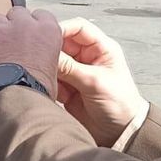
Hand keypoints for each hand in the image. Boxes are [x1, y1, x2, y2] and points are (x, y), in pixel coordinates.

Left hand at [0, 7, 61, 101]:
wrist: (15, 101)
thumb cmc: (35, 93)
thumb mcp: (52, 71)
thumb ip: (44, 54)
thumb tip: (38, 58)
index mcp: (48, 31)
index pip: (41, 15)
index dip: (34, 25)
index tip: (30, 35)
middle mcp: (25, 25)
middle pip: (17, 13)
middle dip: (14, 25)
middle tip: (12, 44)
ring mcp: (2, 29)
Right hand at [56, 17, 145, 146]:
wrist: (120, 133)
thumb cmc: (120, 104)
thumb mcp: (95, 82)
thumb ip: (70, 67)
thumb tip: (46, 53)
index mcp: (101, 48)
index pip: (78, 27)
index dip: (61, 28)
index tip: (45, 37)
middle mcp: (87, 57)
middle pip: (62, 43)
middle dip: (51, 52)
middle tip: (40, 60)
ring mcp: (76, 72)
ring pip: (54, 62)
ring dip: (50, 70)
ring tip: (51, 81)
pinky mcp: (67, 88)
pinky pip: (52, 79)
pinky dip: (49, 84)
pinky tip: (56, 94)